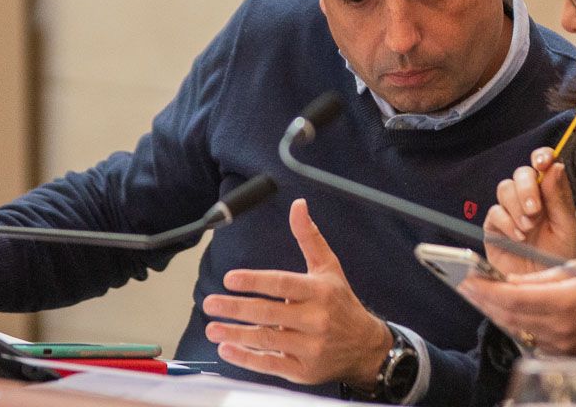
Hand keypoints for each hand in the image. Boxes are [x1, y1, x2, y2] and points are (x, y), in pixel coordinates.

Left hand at [202, 198, 391, 388]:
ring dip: (235, 334)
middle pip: (269, 313)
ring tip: (212, 327)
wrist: (365, 347)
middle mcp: (316, 319)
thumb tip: (297, 205)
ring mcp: (310, 347)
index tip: (229, 279)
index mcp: (320, 291)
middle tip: (210, 303)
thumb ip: (309, 237)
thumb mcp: (329, 267)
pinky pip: (270, 364)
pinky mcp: (303, 370)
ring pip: (266, 340)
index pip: (283, 284)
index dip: (254, 281)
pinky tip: (227, 349)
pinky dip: (246, 358)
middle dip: (236, 308)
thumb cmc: (340, 302)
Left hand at [458, 259, 575, 355]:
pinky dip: (514, 323)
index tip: (468, 278)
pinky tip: (504, 309)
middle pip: (508, 316)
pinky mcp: (564, 353)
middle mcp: (559, 329)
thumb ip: (541, 278)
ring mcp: (561, 345)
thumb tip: (509, 281)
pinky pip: (530, 337)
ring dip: (495, 311)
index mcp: (563, 303)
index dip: (485, 290)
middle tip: (465, 284)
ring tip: (478, 294)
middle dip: (483, 300)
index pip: (512, 299)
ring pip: (516, 328)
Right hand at [483, 147, 575, 274]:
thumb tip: (554, 166)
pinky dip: (506, 222)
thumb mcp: (567, 229)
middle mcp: (529, 199)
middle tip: (535, 209)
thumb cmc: (559, 259)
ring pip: (505, 189)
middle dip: (527, 188)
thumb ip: (559, 198)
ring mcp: (510, 212)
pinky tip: (518, 236)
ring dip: (517, 205)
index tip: (543, 162)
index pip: (543, 164)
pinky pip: (494, 212)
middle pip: (520, 173)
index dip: (541, 156)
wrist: (543, 287)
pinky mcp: (495, 227)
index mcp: (550, 194)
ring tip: (528, 227)